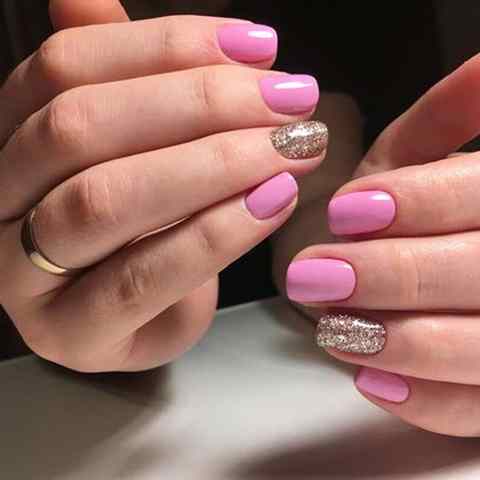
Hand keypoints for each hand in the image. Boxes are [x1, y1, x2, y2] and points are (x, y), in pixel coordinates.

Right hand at [0, 0, 327, 371]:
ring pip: (105, 200)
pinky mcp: (76, 332)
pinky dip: (216, 234)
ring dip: (214, 166)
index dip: (168, 46)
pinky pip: (143, 277)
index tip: (262, 48)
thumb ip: (114, 81)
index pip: (67, 67)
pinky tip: (273, 202)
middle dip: (200, 104)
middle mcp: (3, 202)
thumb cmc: (141, 228)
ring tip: (293, 148)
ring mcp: (26, 278)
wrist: (136, 318)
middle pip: (82, 128)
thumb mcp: (128, 150)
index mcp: (10, 140)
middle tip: (291, 103)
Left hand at [286, 53, 479, 436]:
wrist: (425, 267)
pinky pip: (474, 410)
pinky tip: (370, 379)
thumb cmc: (416, 210)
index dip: (418, 203)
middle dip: (394, 274)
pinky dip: (424, 400)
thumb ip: (446, 120)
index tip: (346, 211)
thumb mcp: (423, 158)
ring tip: (335, 327)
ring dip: (403, 340)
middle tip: (315, 276)